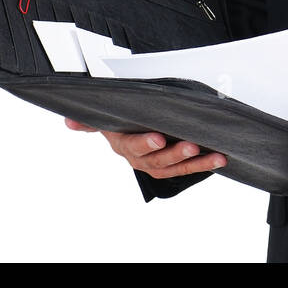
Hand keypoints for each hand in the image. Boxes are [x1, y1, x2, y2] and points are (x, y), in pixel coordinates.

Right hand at [64, 117, 226, 178]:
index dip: (145, 144)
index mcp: (122, 144)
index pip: (132, 145)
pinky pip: (187, 168)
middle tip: (191, 145)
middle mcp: (139, 158)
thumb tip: (69, 122)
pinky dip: (203, 165)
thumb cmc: (117, 120)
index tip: (158, 138)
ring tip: (213, 156)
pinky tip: (218, 159)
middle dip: (175, 154)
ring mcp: (156, 163)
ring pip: (175, 168)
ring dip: (196, 163)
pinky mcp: (172, 165)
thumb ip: (87, 121)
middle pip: (157, 161)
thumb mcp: (102, 118)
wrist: (125, 128)